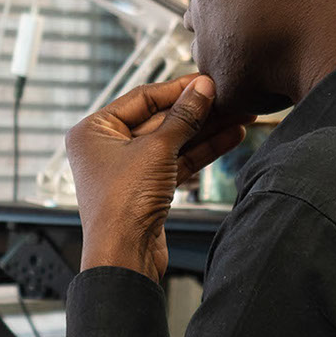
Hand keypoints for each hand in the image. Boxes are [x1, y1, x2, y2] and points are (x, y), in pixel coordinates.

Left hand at [66, 74, 255, 278]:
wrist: (125, 256)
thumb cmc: (123, 204)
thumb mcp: (157, 150)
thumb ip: (183, 116)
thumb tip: (202, 88)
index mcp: (94, 130)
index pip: (142, 98)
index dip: (178, 88)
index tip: (208, 81)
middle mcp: (107, 147)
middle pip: (160, 119)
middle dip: (198, 111)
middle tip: (231, 98)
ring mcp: (128, 169)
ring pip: (173, 141)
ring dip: (207, 129)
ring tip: (240, 115)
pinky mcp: (147, 189)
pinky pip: (177, 161)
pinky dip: (202, 150)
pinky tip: (230, 137)